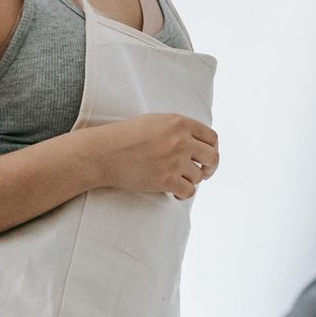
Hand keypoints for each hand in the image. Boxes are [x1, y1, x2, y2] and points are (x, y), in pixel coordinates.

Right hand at [83, 113, 219, 199]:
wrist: (102, 153)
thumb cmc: (125, 137)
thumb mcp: (155, 122)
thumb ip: (178, 129)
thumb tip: (199, 144)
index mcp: (179, 122)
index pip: (212, 138)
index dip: (212, 149)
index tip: (206, 158)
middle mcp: (181, 140)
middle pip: (212, 157)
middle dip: (210, 168)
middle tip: (204, 173)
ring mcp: (174, 160)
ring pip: (199, 176)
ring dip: (190, 180)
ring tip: (175, 180)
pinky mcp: (166, 179)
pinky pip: (189, 191)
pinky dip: (183, 194)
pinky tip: (174, 192)